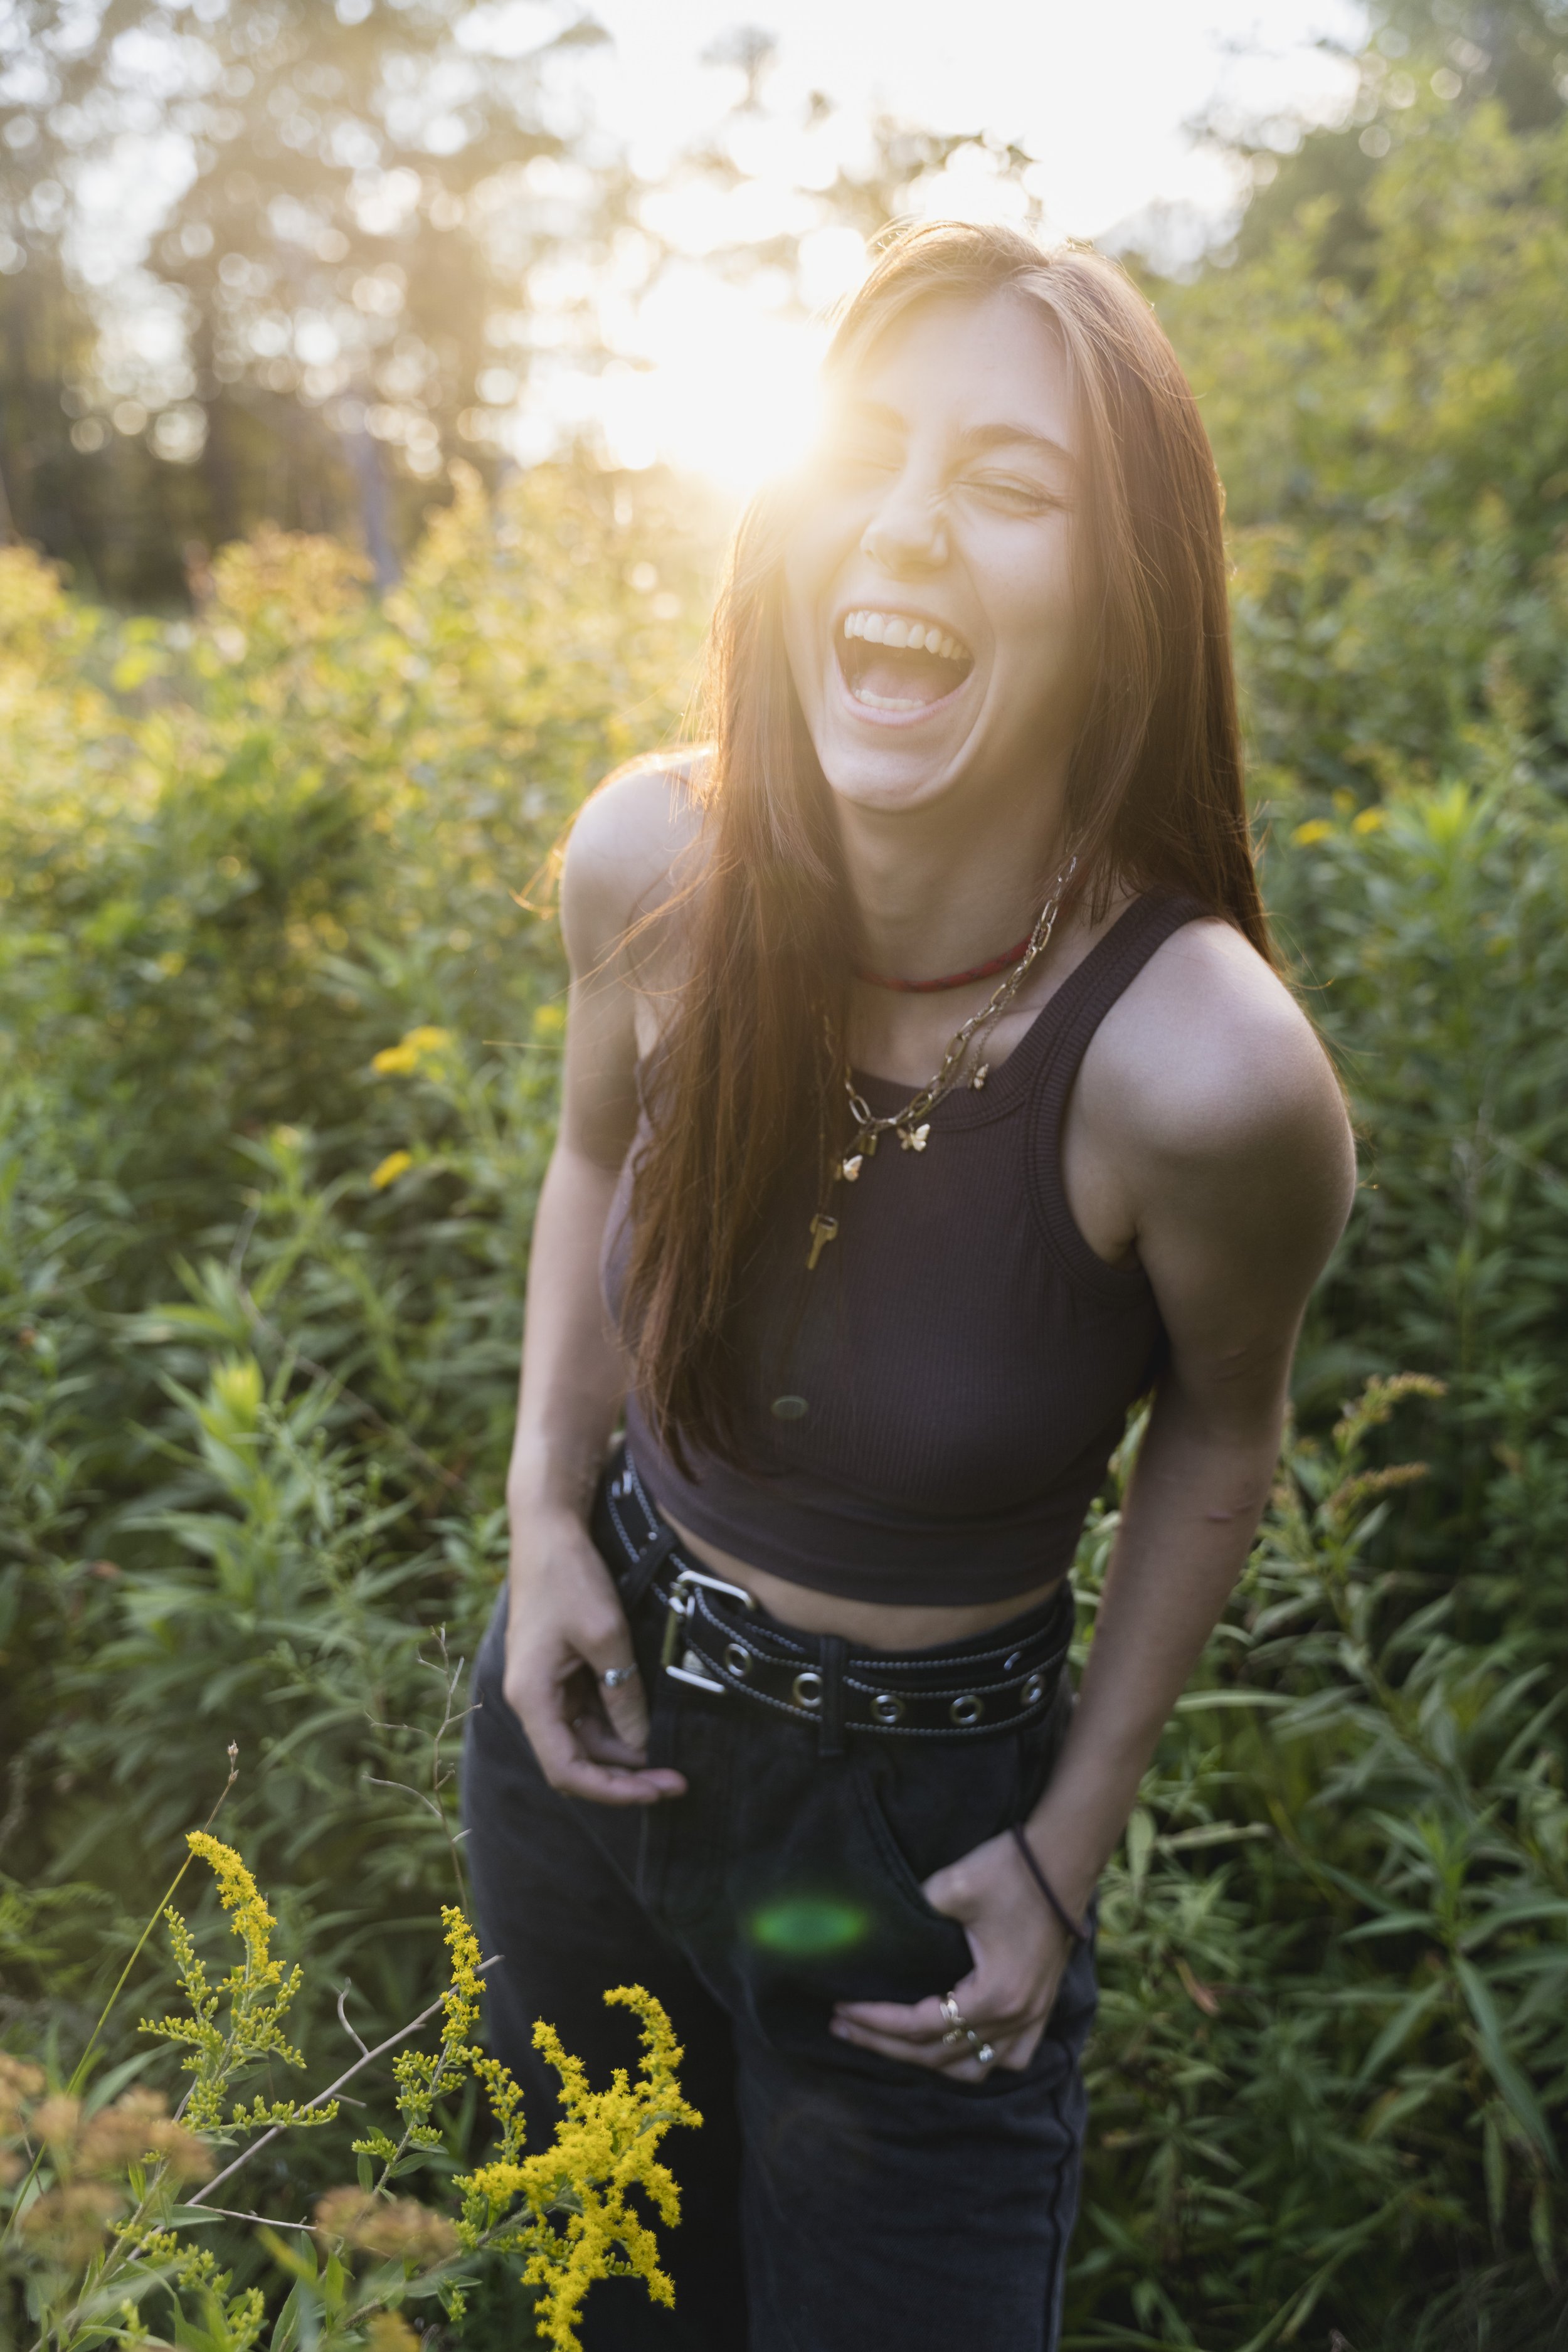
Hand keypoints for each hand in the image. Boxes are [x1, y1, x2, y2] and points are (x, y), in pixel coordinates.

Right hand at [503, 1508, 685, 1807]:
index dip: (613, 1790)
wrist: (549, 1528)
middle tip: (678, 1778)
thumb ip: (624, 1694)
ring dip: (625, 1747)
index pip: (567, 1770)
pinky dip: (618, 1719)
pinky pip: (588, 1709)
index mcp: (532, 1696)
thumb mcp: (606, 1636)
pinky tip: (649, 1720)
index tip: (659, 1790)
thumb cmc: (569, 1576)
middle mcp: (532, 1698)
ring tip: (671, 1750)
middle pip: (578, 1758)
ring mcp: (545, 1684)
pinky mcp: (559, 1669)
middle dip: (626, 1772)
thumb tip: (642, 1744)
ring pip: (586, 1736)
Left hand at [830, 1826, 1075, 2077]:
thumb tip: (867, 1927)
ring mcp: (1033, 2017)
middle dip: (886, 2045)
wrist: (1065, 1858)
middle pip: (939, 2055)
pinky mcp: (1042, 2007)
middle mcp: (1016, 2017)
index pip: (921, 2025)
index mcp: (995, 1995)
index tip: (840, 2011)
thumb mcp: (953, 1886)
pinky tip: (953, 2048)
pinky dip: (977, 2060)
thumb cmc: (1011, 1869)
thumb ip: (912, 1911)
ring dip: (929, 2061)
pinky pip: (1009, 2057)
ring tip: (889, 2043)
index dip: (875, 2021)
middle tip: (842, 2029)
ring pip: (975, 2069)